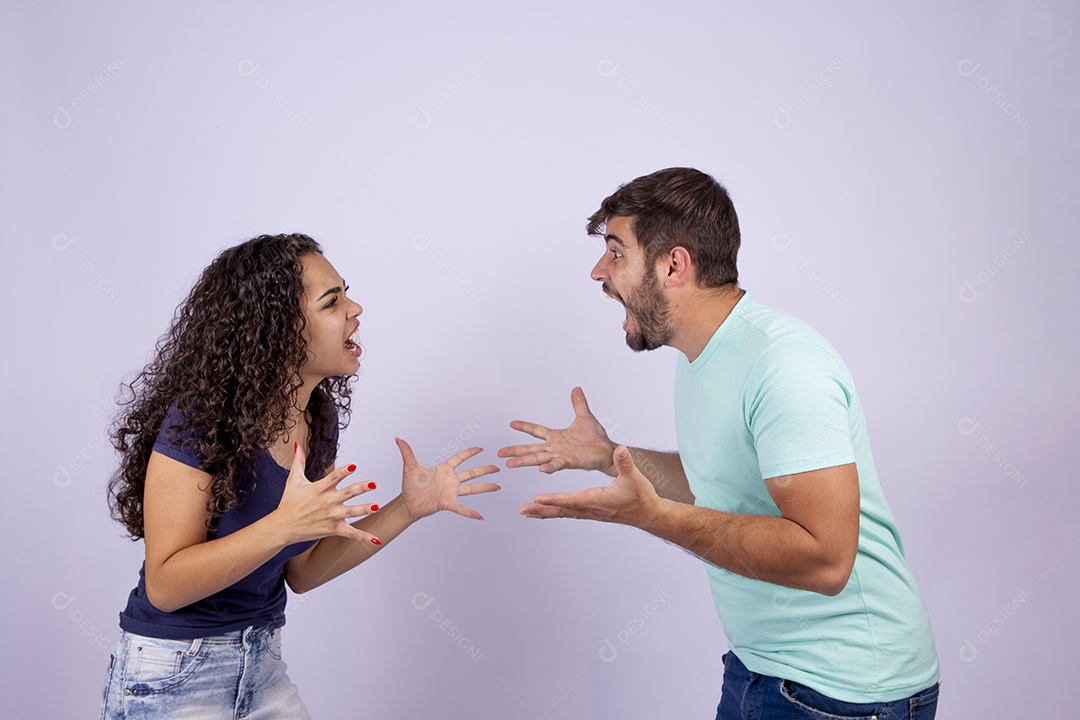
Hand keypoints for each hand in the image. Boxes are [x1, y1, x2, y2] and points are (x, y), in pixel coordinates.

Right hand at [272, 443, 380, 545]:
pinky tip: (376, 540)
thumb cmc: (288, 503)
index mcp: (319, 489)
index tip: (353, 466)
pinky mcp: (332, 529)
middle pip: (347, 494)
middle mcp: (327, 502)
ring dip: (364, 509)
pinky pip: (351, 534)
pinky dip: (364, 537)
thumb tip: (297, 445)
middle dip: (360, 488)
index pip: (333, 478)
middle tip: (374, 484)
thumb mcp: (293, 480)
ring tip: (376, 507)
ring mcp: (331, 516)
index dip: (343, 472)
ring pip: (351, 513)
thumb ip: (298, 462)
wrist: (282, 527)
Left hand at [396, 438, 500, 521]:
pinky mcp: (447, 503)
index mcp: (443, 469)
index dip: (470, 453)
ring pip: (471, 488)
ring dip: (485, 487)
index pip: (460, 458)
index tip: (480, 448)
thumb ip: (406, 452)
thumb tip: (398, 439)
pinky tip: (480, 516)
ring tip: (497, 486)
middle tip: (497, 467)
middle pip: (471, 473)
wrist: (407, 504)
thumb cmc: (409, 486)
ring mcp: (450, 492)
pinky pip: (461, 508)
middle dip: (484, 469)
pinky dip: (470, 513)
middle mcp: (450, 480)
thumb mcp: (409, 467)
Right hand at [498, 387, 616, 474]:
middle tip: (500, 453)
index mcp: (556, 436)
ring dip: (523, 461)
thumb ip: (578, 403)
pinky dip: (549, 467)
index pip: (536, 430)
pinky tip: (540, 469)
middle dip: (514, 451)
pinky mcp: (569, 461)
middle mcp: (555, 447)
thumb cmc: (596, 438)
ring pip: (538, 458)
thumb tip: (576, 389)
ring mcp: (560, 455)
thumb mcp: (584, 416)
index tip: (511, 423)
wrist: (607, 450)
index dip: (524, 426)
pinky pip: (557, 464)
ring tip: (510, 464)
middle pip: (530, 448)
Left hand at [520, 445, 661, 526]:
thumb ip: (625, 463)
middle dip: (542, 510)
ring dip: (544, 512)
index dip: (555, 499)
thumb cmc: (641, 496)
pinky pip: (567, 512)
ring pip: (562, 512)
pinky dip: (553, 510)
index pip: (572, 500)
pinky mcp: (589, 511)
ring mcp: (589, 512)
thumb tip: (620, 449)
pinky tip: (543, 511)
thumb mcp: (634, 477)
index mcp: (597, 499)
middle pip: (562, 509)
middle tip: (523, 509)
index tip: (538, 499)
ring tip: (525, 512)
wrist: (647, 514)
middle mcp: (590, 508)